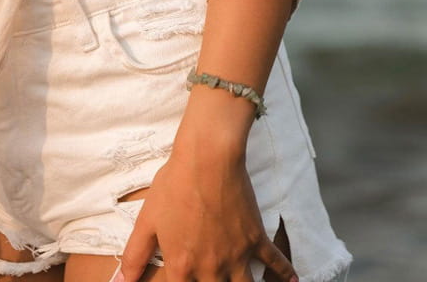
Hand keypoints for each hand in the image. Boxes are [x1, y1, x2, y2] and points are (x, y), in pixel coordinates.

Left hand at [117, 140, 296, 281]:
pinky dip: (283, 272)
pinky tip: (292, 281)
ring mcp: (236, 256)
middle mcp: (211, 269)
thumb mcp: (147, 219)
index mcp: (183, 267)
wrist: (208, 158)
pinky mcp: (255, 238)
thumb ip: (134, 256)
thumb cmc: (175, 184)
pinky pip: (273, 261)